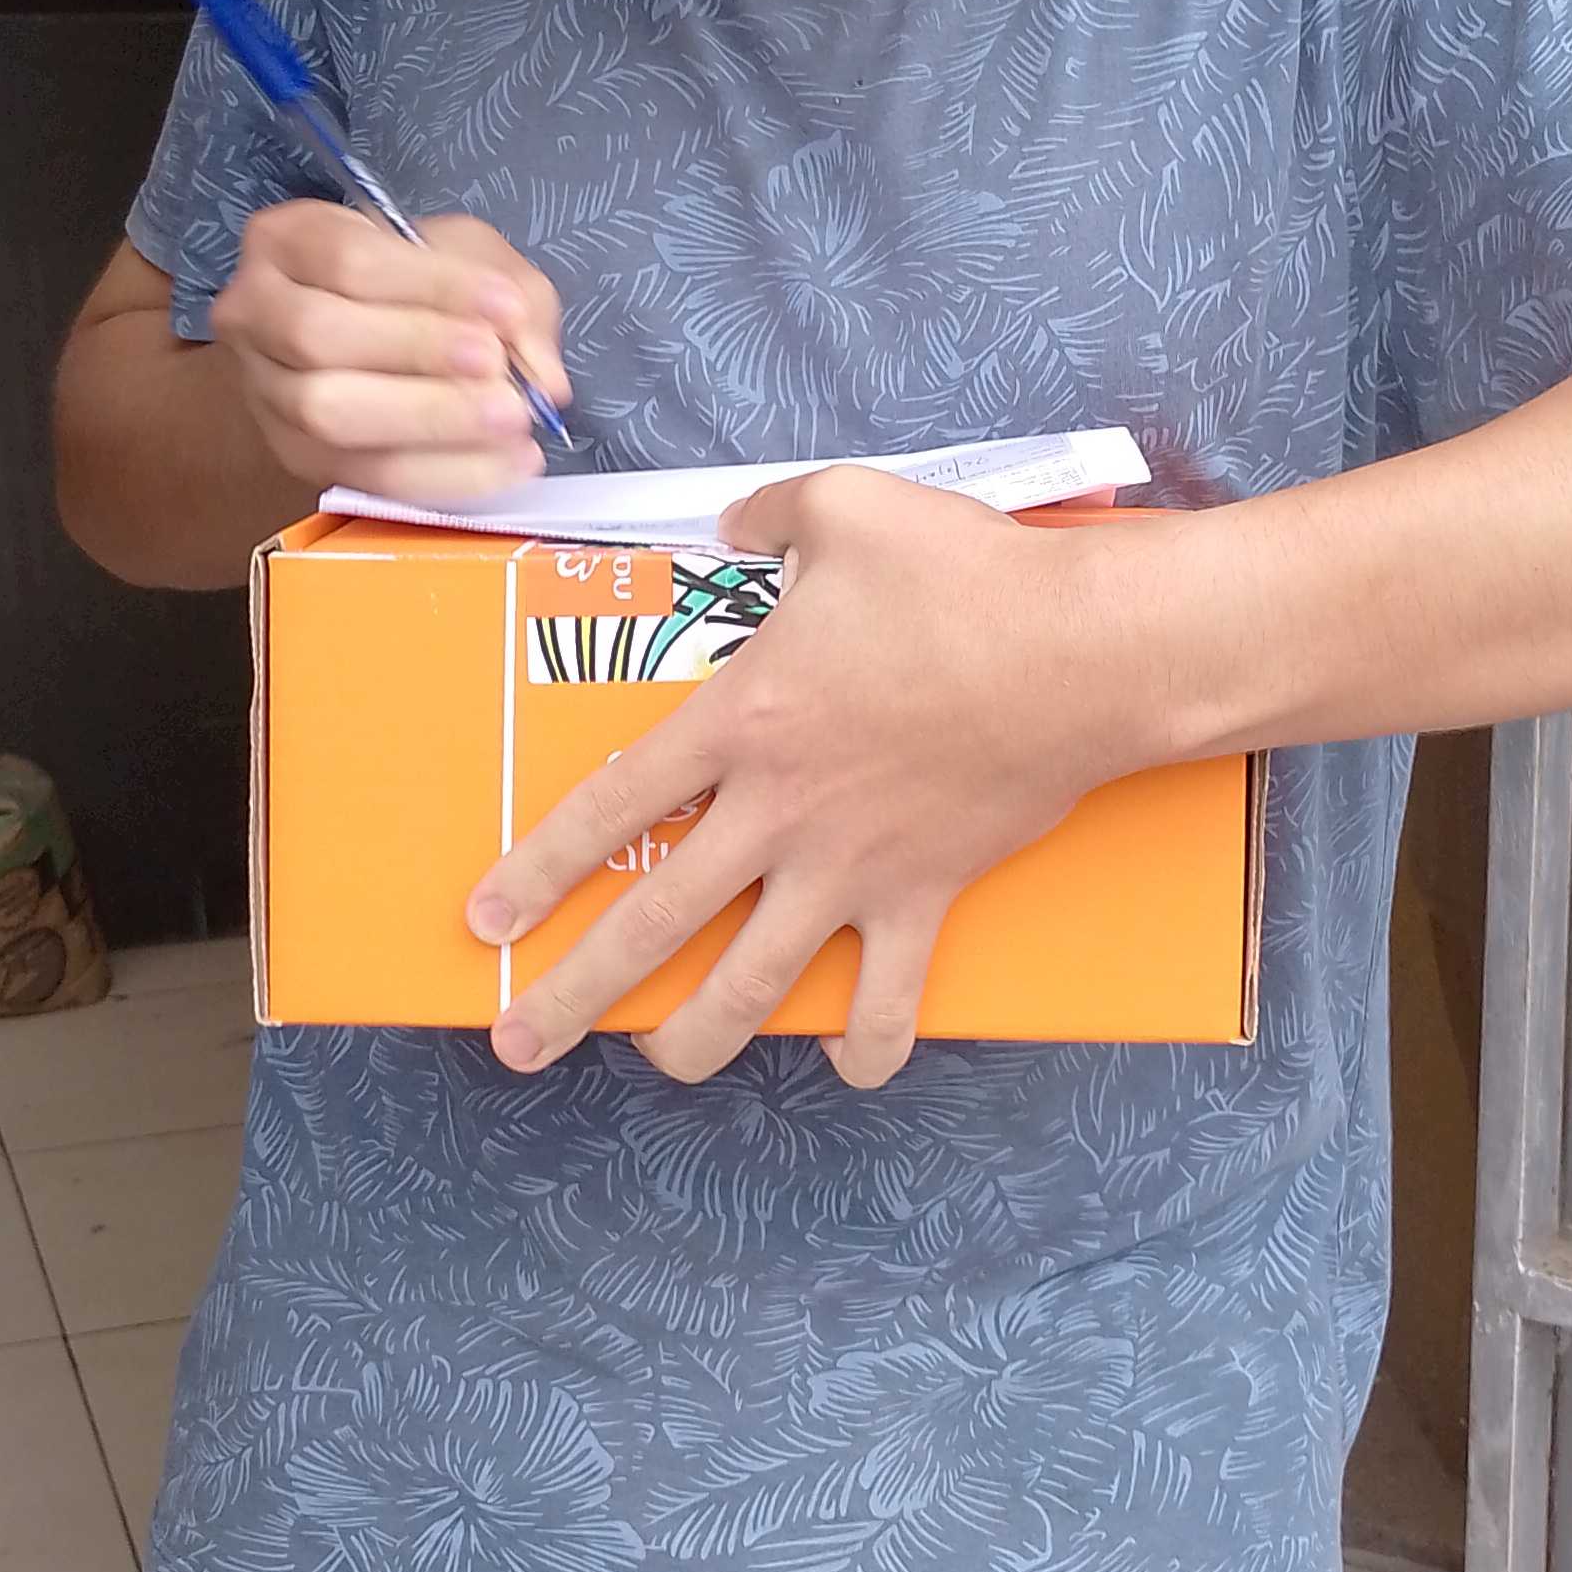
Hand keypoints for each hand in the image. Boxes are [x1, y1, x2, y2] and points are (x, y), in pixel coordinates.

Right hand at [211, 201, 566, 504]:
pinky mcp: (294, 456)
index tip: (505, 308)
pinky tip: (504, 465)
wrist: (370, 335)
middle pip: (318, 336)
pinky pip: (360, 476)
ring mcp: (263, 392)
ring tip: (510, 421)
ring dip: (428, 419)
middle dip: (418, 353)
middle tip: (498, 370)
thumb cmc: (420, 283)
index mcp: (289, 239)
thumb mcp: (470, 259)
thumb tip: (541, 376)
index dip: (432, 287)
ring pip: (327, 414)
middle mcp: (253, 312)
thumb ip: (511, 297)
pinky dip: (440, 475)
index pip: (350, 259)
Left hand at [470, 470, 1158, 1087]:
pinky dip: (867, 1043)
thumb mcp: (848, 507)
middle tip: (520, 1044)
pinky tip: (846, 1065)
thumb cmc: (965, 578)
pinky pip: (888, 996)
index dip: (537, 870)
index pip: (611, 807)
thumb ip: (771, 515)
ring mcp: (850, 868)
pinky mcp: (924, 897)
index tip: (487, 921)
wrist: (1084, 654)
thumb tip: (734, 524)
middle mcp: (778, 812)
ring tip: (655, 1063)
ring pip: (752, 984)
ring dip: (694, 1039)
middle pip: (654, 924)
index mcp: (741, 720)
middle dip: (574, 996)